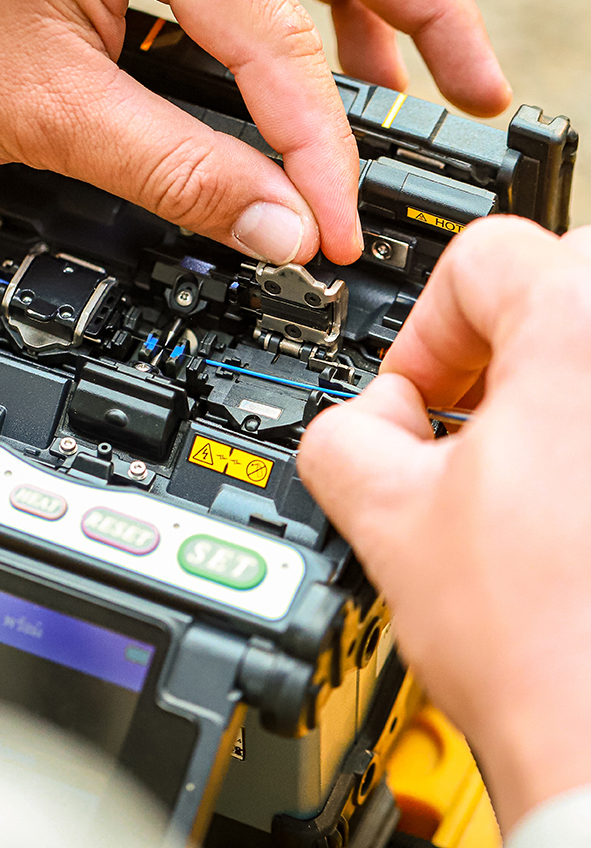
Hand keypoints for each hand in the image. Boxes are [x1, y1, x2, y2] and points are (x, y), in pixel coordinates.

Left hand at [0, 0, 508, 264]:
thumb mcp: (44, 106)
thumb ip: (172, 170)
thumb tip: (272, 225)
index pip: (284, 52)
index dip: (321, 159)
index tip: (336, 234)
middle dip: (425, 18)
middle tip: (478, 91)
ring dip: (369, 7)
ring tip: (404, 85)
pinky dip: (293, 6)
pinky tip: (297, 55)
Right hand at [298, 216, 590, 832]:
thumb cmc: (547, 651)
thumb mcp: (387, 520)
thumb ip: (341, 435)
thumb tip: (355, 424)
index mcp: (582, 331)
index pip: (484, 257)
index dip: (426, 330)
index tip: (420, 399)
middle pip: (555, 287)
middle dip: (494, 354)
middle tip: (465, 428)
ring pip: (590, 351)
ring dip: (541, 395)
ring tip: (511, 481)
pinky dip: (581, 434)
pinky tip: (563, 509)